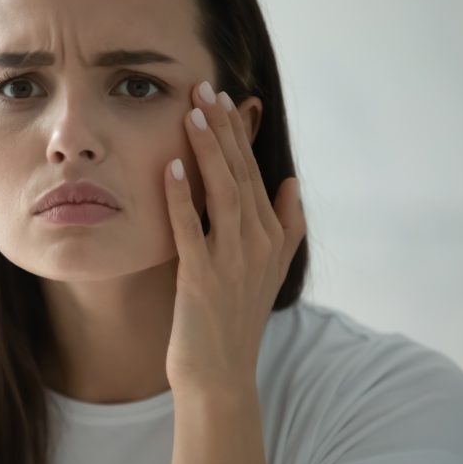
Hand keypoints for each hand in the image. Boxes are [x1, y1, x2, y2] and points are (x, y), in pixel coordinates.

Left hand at [163, 81, 305, 393]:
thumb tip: (292, 180)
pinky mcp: (203, 279)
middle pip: (240, 174)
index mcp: (273, 236)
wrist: (220, 375)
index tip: (224, 99)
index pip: (254, 172)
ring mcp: (233, 262)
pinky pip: (192, 230)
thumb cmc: (234, 319)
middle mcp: (259, 244)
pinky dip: (182, 198)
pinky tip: (170, 168)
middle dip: (223, 130)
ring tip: (192, 113)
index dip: (238, 135)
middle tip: (205, 88)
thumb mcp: (268, 269)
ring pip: (223, 194)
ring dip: (208, 151)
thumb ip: (285, 224)